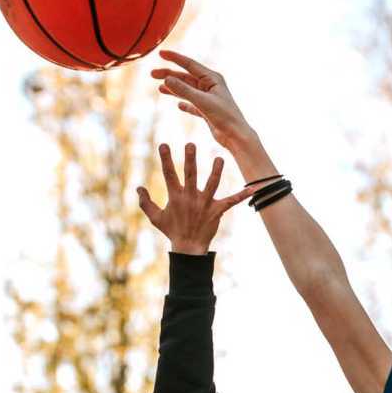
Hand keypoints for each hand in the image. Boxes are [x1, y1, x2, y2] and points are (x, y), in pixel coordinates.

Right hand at [137, 143, 252, 253]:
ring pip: (212, 184)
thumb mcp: (156, 218)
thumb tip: (138, 188)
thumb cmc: (172, 231)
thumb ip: (146, 202)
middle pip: (191, 175)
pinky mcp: (217, 211)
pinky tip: (253, 187)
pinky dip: (242, 195)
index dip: (166, 159)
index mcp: (176, 197)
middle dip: (190, 160)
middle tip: (191, 144)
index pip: (169, 174)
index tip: (164, 144)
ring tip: (220, 158)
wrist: (188, 248)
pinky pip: (231, 201)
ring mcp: (205, 204)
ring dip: (216, 171)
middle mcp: (190, 198)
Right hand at [152, 51, 254, 150]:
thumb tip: (166, 79)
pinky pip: (193, 104)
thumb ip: (184, 90)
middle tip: (152, 75)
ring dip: (174, 89)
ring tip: (160, 88)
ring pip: (187, 90)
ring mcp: (209, 98)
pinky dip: (185, 104)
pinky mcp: (208, 111)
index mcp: (212, 78)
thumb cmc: (225, 117)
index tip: (160, 54)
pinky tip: (178, 105)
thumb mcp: (202, 102)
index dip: (174, 58)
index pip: (190, 64)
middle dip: (169, 75)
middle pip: (186, 77)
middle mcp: (211, 86)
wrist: (236, 136)